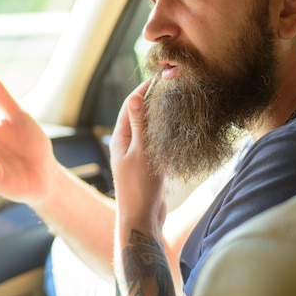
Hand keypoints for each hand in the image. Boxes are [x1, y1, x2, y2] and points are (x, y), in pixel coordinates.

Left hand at [110, 81, 166, 235]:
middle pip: (138, 115)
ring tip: (174, 102)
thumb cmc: (139, 187)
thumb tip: (136, 96)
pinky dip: (163, 133)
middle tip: (170, 86)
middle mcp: (126, 145)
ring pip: (147, 130)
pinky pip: (154, 143)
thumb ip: (140, 126)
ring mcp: (136, 156)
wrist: (142, 219)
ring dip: (158, 116)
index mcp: (120, 139)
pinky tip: (175, 129)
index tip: (157, 77)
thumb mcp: (141, 153)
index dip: (142, 90)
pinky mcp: (146, 167)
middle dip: (151, 100)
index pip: (130, 106)